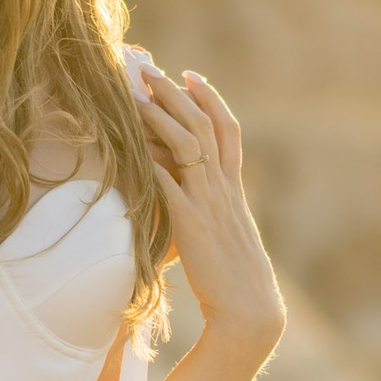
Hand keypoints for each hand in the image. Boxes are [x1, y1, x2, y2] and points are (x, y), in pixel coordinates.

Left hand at [137, 64, 287, 359]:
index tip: (190, 75)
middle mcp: (224, 189)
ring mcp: (210, 203)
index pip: (228, 130)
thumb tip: (184, 196)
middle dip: (177, 94)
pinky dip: (151, 160)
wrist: (250, 312)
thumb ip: (208, 212)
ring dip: (160, 115)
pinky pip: (169, 183)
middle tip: (151, 69)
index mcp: (234, 189)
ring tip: (135, 92)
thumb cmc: (234, 281)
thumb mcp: (224, 237)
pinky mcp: (192, 223)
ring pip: (188, 144)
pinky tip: (130, 143)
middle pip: (204, 125)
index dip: (210, 99)